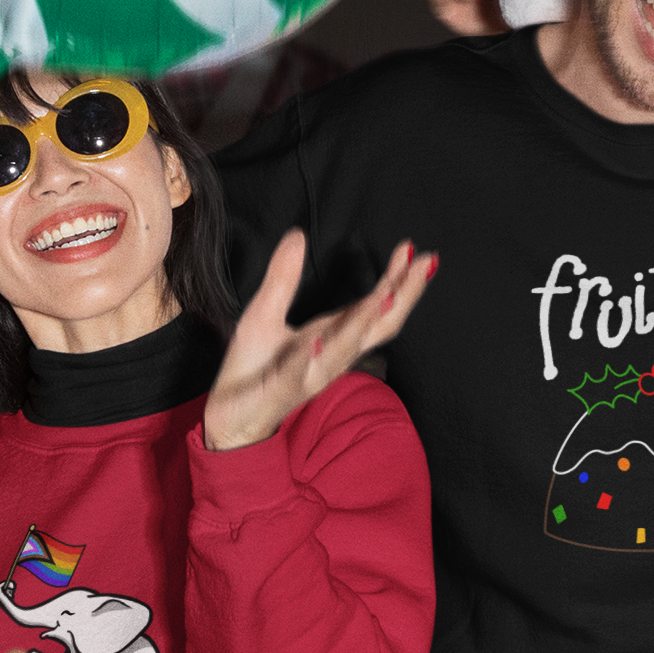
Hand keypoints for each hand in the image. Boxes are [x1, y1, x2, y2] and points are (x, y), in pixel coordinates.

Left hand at [204, 231, 433, 451]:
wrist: (230, 417)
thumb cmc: (254, 368)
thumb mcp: (265, 312)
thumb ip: (284, 277)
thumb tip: (297, 235)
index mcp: (333, 337)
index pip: (376, 307)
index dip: (397, 281)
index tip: (413, 251)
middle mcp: (332, 356)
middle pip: (377, 326)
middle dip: (402, 296)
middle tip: (423, 264)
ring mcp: (310, 373)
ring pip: (344, 348)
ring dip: (364, 321)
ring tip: (383, 294)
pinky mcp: (281, 388)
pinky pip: (298, 372)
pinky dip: (311, 356)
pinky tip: (316, 338)